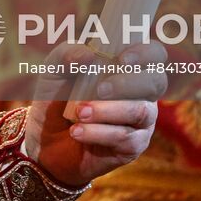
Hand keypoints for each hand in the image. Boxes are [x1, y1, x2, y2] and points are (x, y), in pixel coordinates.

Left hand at [23, 44, 165, 187]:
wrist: (43, 139)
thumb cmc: (56, 98)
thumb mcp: (54, 70)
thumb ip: (66, 54)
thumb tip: (89, 54)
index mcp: (129, 69)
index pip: (155, 55)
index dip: (146, 53)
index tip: (122, 59)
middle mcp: (142, 94)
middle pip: (157, 81)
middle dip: (128, 83)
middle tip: (99, 89)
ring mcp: (141, 122)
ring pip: (140, 111)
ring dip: (108, 110)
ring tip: (79, 113)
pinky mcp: (133, 147)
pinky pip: (125, 138)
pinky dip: (98, 133)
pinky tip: (77, 131)